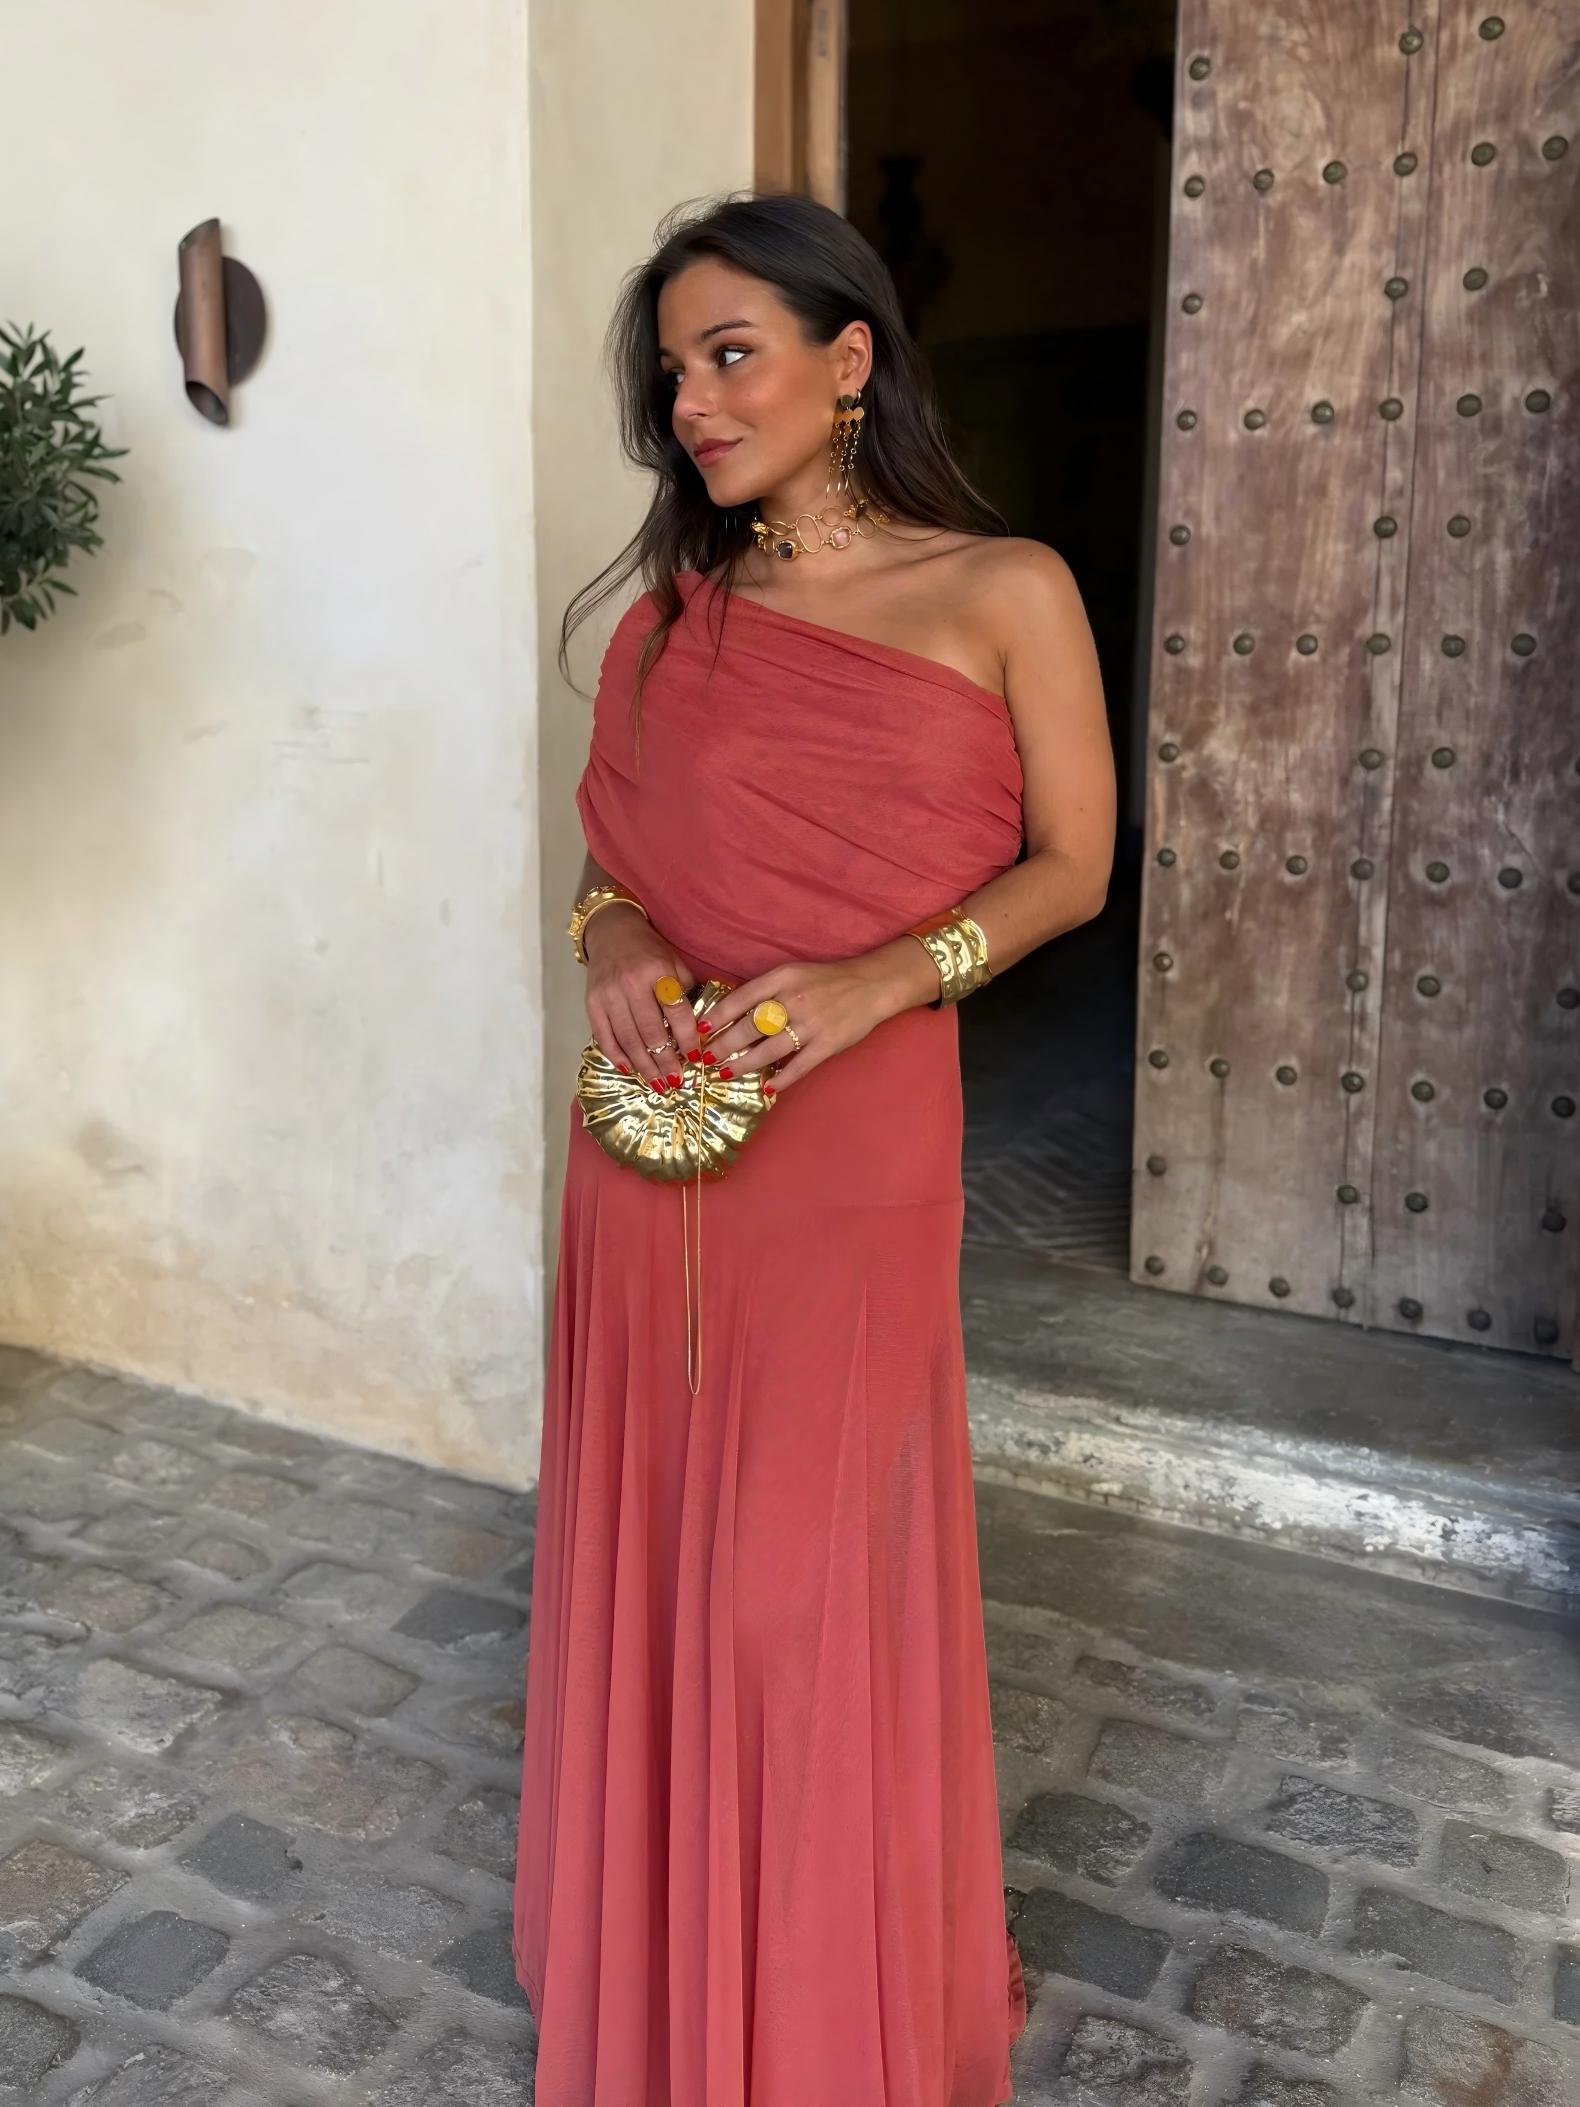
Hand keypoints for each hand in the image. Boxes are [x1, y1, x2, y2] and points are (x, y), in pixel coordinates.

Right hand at [583, 905, 701, 1092]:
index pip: (676, 1012)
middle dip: (665, 1060)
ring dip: (644, 1066)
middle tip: (676, 1081)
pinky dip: (617, 1056)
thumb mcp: (674, 961)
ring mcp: (608, 995)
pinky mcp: (592, 1003)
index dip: (687, 1038)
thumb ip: (687, 991)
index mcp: (657, 972)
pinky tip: (629, 1070)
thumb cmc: (649, 950)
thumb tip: (702, 1028)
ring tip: (657, 1084)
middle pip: (651, 1032)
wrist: (611, 932)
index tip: (695, 1057)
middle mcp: (631, 984)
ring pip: (628, 1039)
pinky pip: (604, 1037)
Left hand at [697, 957, 897, 1095]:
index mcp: (782, 978)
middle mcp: (793, 1000)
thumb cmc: (826, 980)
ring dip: (744, 1064)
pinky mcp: (827, 1044)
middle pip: (750, 1027)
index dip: (718, 1015)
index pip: (742, 998)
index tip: (700, 1029)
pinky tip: (766, 1087)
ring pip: (769, 1049)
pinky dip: (781, 1079)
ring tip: (726, 1073)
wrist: (871, 985)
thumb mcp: (792, 974)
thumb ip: (766, 991)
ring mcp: (811, 1024)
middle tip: (707, 1057)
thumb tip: (733, 1014)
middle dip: (724, 1045)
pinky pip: (799, 1066)